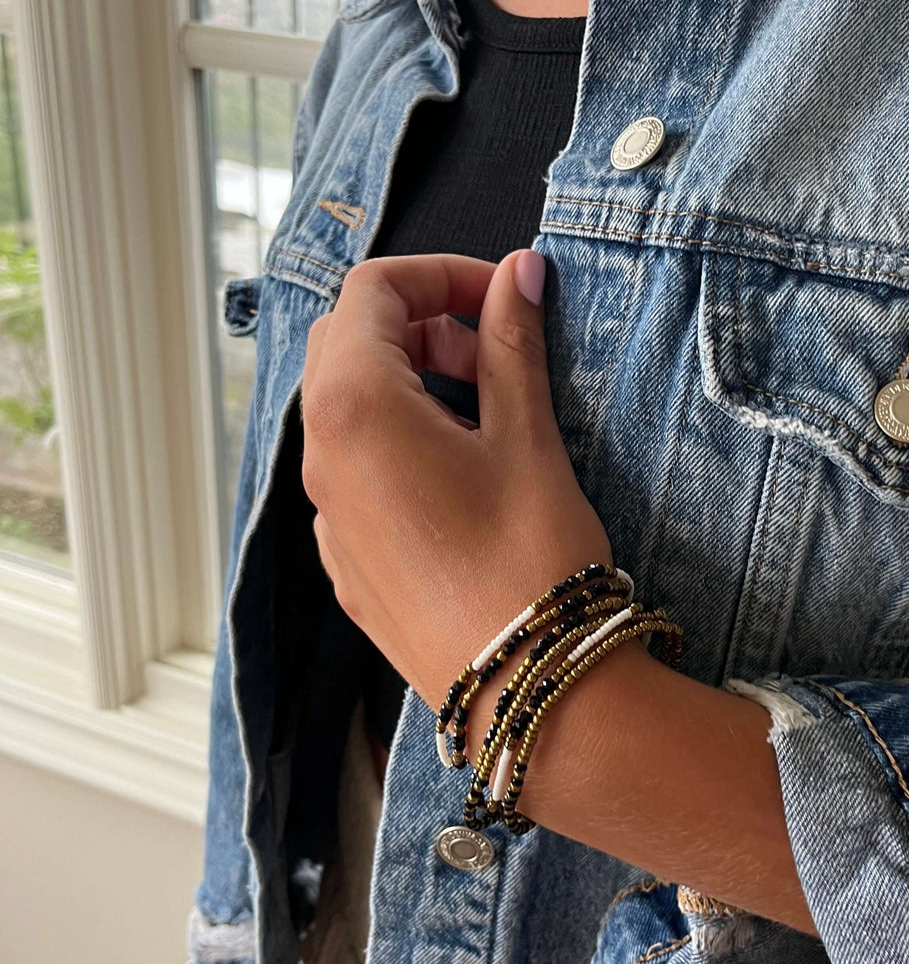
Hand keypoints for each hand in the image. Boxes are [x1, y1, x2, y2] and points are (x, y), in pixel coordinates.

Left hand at [301, 251, 813, 935]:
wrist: (527, 689)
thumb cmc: (530, 563)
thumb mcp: (526, 438)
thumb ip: (511, 343)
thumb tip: (518, 273)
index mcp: (356, 410)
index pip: (372, 292)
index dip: (440, 275)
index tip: (500, 294)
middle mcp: (323, 461)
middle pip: (349, 345)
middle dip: (420, 328)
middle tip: (491, 355)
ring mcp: (328, 517)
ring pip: (347, 411)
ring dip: (409, 386)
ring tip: (485, 417)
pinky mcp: (347, 562)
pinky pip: (354, 473)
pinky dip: (397, 444)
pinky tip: (460, 479)